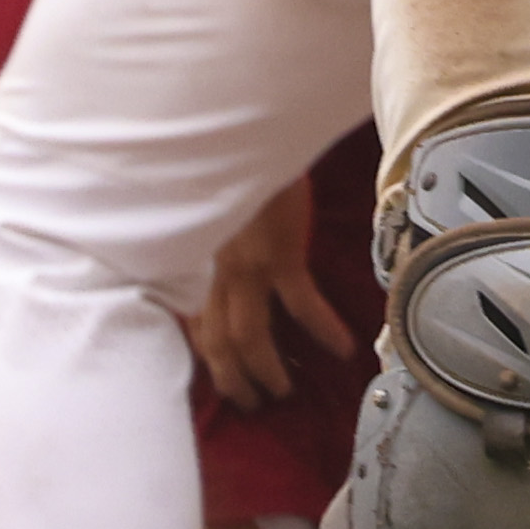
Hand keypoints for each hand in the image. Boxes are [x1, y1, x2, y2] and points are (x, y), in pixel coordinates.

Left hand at [192, 180, 357, 410]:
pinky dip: (321, 330)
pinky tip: (341, 348)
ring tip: (284, 389)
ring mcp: (243, 266)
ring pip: (249, 337)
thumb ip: (201, 242)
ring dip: (267, 370)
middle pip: (215, 344)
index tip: (216, 376)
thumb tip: (207, 266)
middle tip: (251, 401)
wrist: (238, 127)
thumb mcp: (199, 207)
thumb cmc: (220, 161)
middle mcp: (208, 271)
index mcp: (189, 261)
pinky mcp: (279, 255)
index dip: (202, 356)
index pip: (188, 323)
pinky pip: (301, 306)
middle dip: (232, 380)